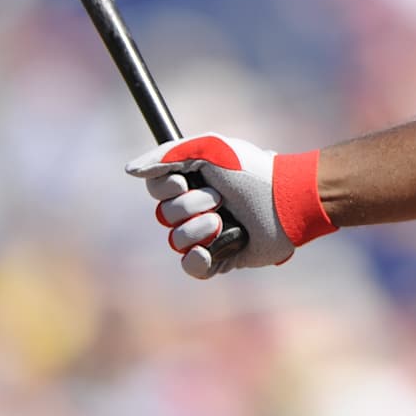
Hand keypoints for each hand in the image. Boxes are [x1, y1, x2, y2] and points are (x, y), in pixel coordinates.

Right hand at [126, 134, 336, 278]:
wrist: (286, 201)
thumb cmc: (251, 171)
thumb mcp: (210, 148)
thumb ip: (167, 154)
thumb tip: (129, 170)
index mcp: (193, 181)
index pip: (157, 188)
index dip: (165, 187)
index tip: (183, 181)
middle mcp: (197, 207)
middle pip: (164, 215)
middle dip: (190, 205)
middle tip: (219, 198)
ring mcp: (208, 234)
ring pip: (176, 241)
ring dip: (199, 229)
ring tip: (224, 221)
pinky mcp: (221, 258)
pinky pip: (192, 267)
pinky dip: (198, 260)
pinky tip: (210, 251)